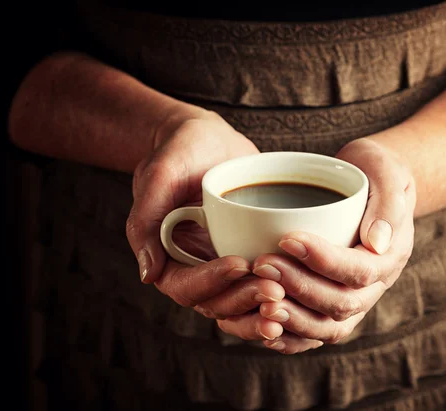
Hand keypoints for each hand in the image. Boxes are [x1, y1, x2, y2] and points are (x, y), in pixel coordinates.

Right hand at [126, 109, 284, 338]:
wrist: (209, 140)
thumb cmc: (181, 150)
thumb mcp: (160, 174)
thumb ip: (145, 220)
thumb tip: (148, 273)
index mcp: (166, 256)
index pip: (185, 286)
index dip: (212, 281)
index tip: (240, 263)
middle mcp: (194, 267)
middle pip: (216, 303)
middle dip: (244, 300)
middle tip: (275, 290)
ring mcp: (221, 264)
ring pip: (239, 302)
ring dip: (261, 306)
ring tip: (289, 296)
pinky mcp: (246, 256)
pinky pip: (259, 284)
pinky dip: (277, 294)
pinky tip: (300, 291)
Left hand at [223, 138, 415, 352]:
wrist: (368, 186)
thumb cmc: (374, 172)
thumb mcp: (387, 172)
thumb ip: (389, 203)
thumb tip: (377, 242)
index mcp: (390, 255)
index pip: (359, 269)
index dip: (323, 260)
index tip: (287, 240)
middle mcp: (376, 285)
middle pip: (341, 303)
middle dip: (299, 288)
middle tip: (262, 265)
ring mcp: (356, 299)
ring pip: (328, 327)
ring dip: (293, 320)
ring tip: (260, 303)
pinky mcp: (334, 305)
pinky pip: (315, 333)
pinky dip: (291, 337)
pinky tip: (263, 326)